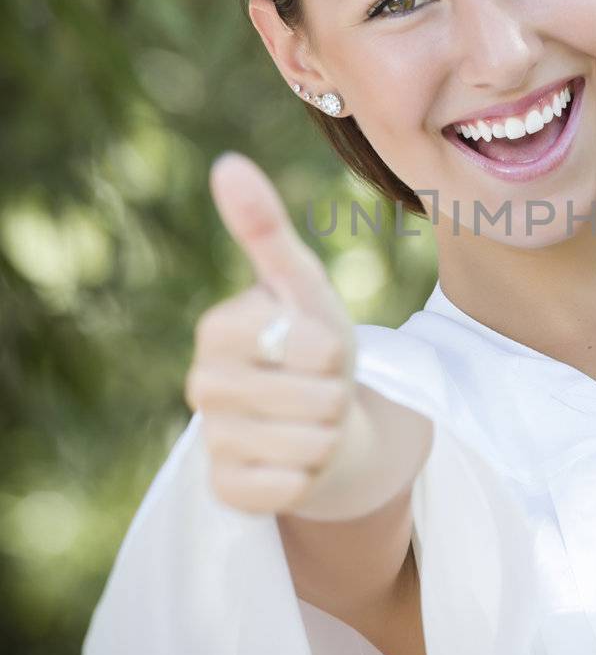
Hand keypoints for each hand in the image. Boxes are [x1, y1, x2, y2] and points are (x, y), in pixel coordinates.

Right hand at [184, 152, 375, 517]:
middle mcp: (201, 386)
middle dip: (334, 395)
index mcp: (217, 329)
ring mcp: (210, 442)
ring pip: (309, 444)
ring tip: (311, 423)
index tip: (316, 348)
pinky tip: (295, 462)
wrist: (319, 423)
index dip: (334, 351)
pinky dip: (309, 476)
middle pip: (313, 398)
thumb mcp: (304, 287)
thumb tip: (227, 163)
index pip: (312, 346)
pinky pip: (291, 488)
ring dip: (327, 435)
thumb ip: (267, 229)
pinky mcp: (226, 491)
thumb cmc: (311, 346)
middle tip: (317, 389)